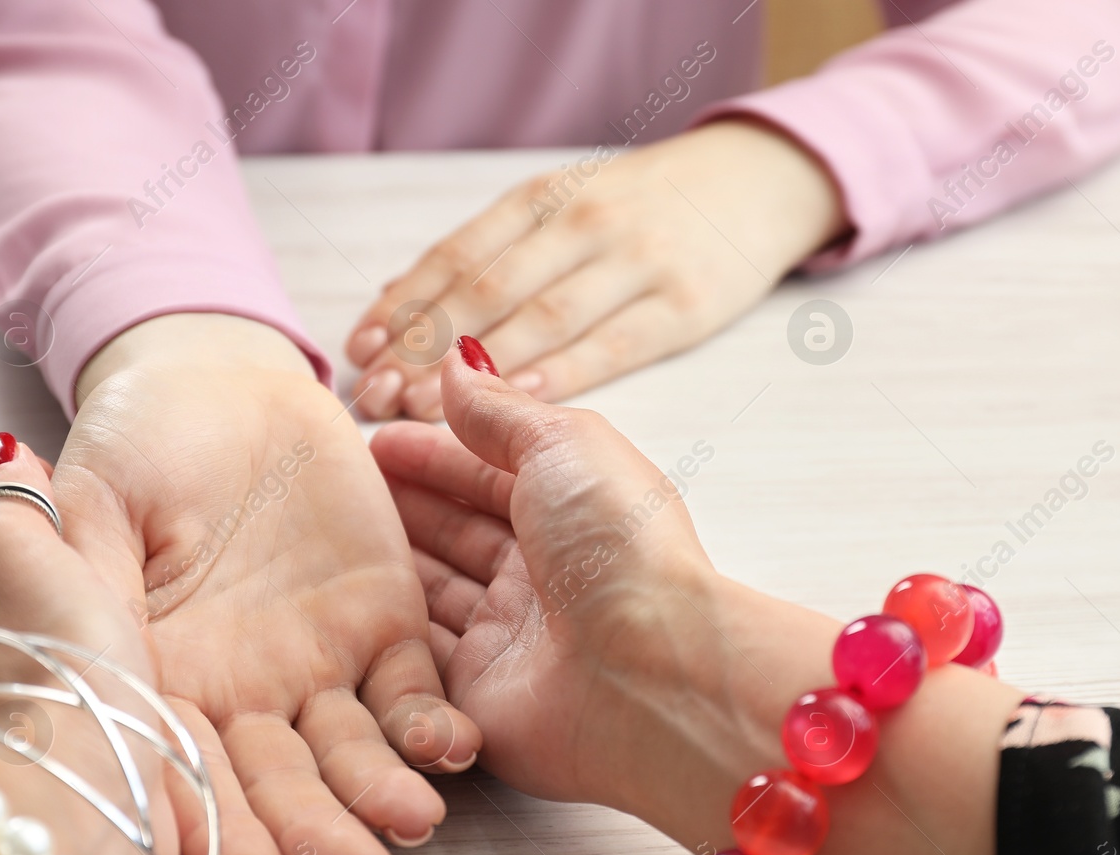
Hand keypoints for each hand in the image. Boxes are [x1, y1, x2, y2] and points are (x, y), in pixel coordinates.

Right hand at [59, 314, 481, 854]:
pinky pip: (413, 688)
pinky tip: (450, 752)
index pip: (189, 774)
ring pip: (352, 750)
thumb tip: (79, 659)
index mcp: (165, 679)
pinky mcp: (385, 624)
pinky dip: (430, 722)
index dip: (222, 833)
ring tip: (409, 828)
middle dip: (315, 837)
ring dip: (380, 794)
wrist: (221, 385)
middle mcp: (244, 691)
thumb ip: (92, 581)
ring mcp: (318, 663)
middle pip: (280, 783)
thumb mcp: (103, 502)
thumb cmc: (144, 438)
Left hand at [347, 121, 845, 419]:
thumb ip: (488, 253)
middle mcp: (583, 224)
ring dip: (475, 369)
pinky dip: (561, 373)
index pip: (456, 256)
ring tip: (418, 409)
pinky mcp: (684, 306)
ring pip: (539, 318)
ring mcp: (636, 263)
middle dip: (422, 347)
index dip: (404, 307)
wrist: (761, 181)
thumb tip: (399, 300)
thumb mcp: (563, 205)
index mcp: (544, 198)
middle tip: (374, 395)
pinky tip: (517, 400)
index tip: (358, 353)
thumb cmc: (646, 208)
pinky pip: (612, 345)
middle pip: (486, 291)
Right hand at [370, 352, 832, 838]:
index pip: (490, 477)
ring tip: (328, 538)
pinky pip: (420, 662)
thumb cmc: (616, 546)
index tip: (373, 441)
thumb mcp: (563, 446)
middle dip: (403, 508)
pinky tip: (342, 605)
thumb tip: (458, 363)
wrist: (644, 672)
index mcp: (573, 512)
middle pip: (458, 535)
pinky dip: (386, 634)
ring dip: (388, 566)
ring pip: (433, 595)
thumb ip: (502, 411)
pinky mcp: (478, 700)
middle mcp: (545, 577)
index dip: (434, 456)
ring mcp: (512, 640)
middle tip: (339, 488)